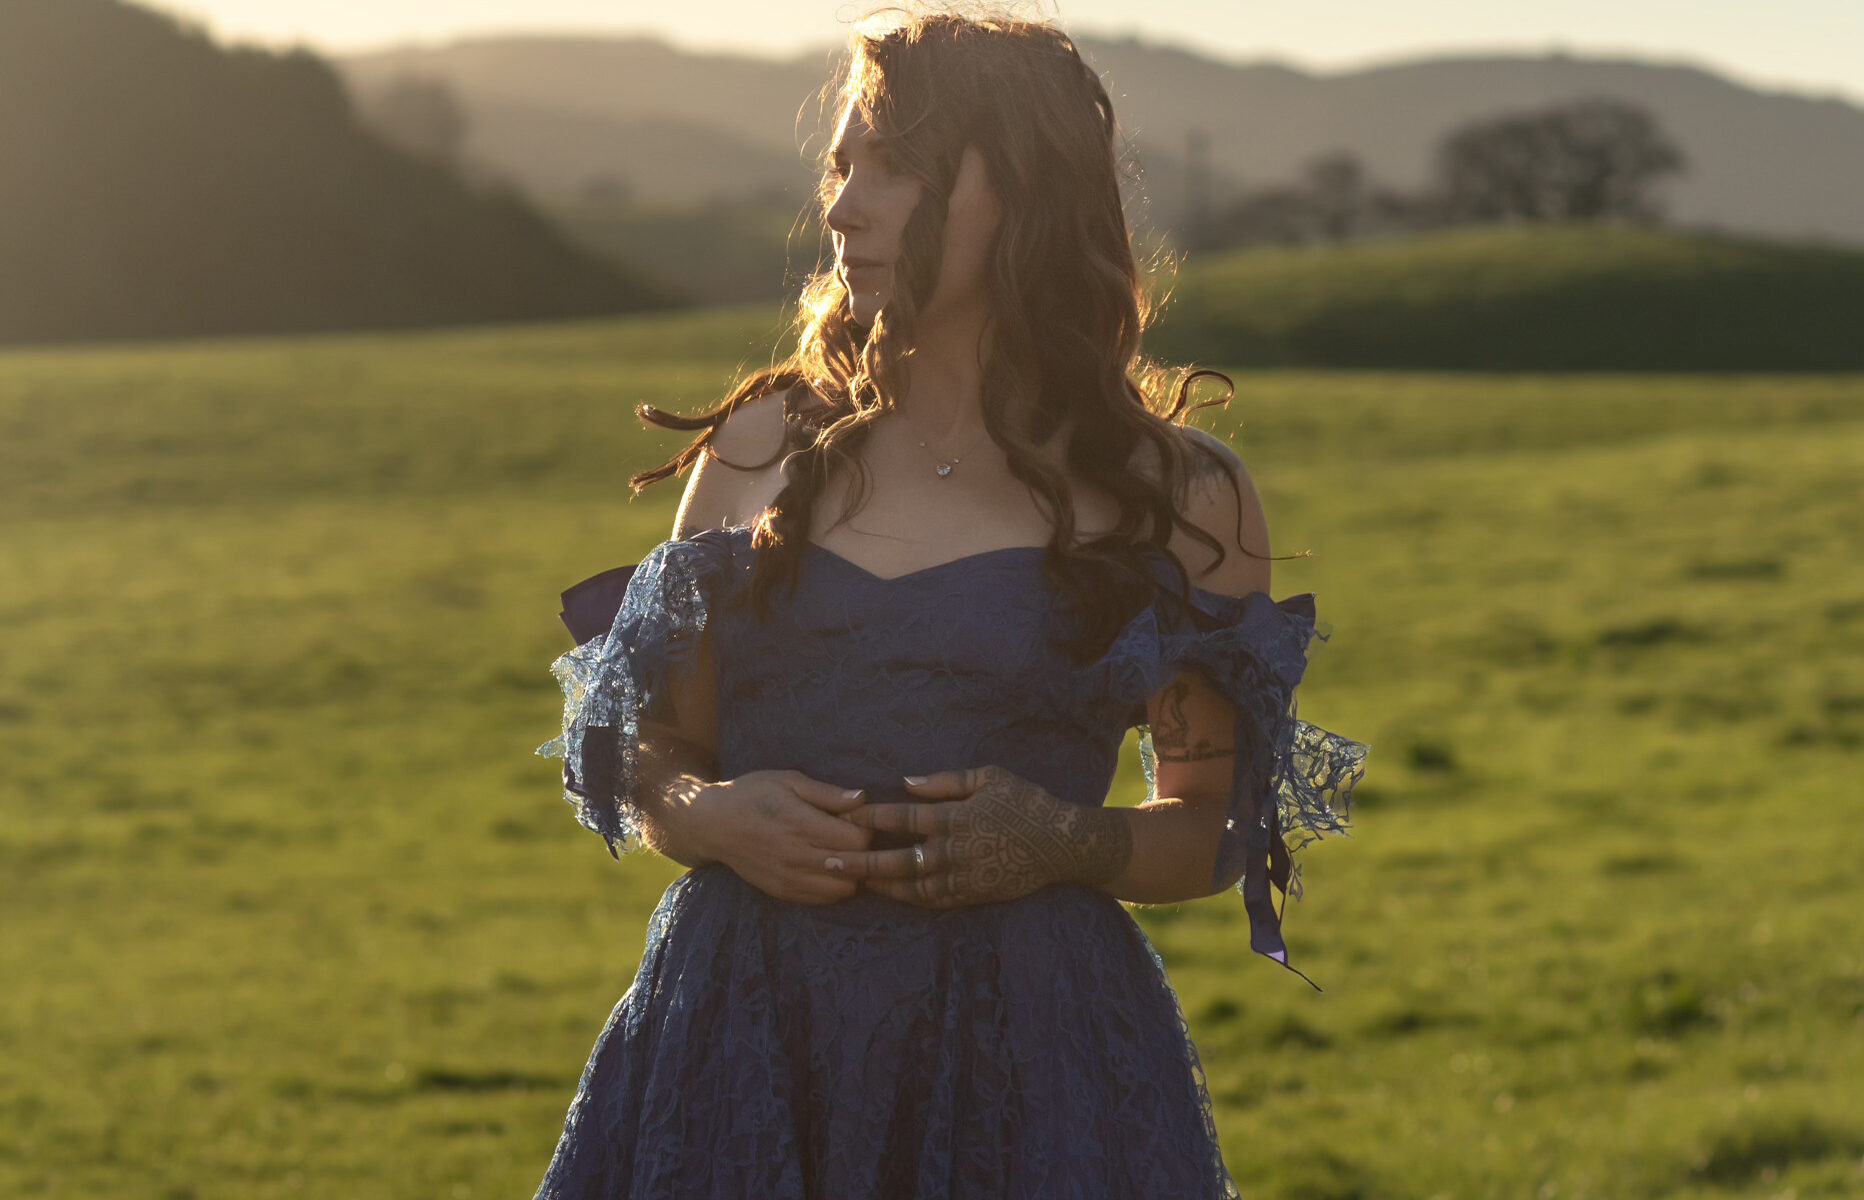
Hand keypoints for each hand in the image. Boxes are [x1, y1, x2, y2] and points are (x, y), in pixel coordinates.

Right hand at [685, 770, 872, 905]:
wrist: (712, 825)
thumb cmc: (753, 794)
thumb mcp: (789, 781)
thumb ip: (828, 793)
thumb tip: (863, 798)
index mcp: (801, 824)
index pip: (857, 840)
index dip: (866, 829)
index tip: (857, 819)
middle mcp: (797, 856)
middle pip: (856, 867)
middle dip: (865, 853)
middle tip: (854, 837)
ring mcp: (790, 878)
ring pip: (844, 889)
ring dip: (853, 873)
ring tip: (842, 853)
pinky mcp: (783, 892)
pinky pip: (824, 899)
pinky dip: (835, 887)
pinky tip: (828, 868)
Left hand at [837, 766, 1132, 908]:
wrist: (1061, 844)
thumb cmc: (1025, 802)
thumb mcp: (987, 778)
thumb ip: (944, 781)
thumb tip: (905, 781)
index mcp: (954, 817)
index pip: (902, 817)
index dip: (871, 816)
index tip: (844, 817)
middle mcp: (953, 851)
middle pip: (896, 859)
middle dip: (860, 861)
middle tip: (828, 863)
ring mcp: (962, 877)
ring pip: (909, 886)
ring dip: (878, 884)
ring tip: (852, 882)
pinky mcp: (971, 894)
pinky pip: (932, 900)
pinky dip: (907, 898)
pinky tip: (889, 894)